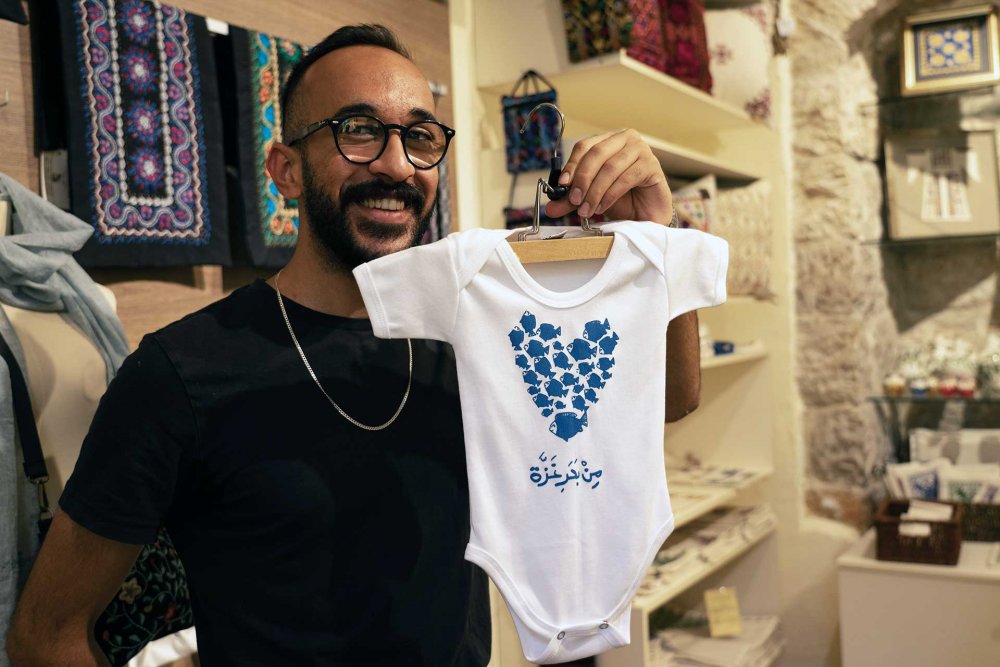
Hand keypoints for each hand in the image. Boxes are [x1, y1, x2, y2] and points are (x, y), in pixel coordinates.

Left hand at [544, 129, 672, 225]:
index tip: (562, 184)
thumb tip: (549, 208)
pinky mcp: (652, 165)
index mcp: (608, 139)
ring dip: (595, 191)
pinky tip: (602, 208)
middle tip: (574, 201)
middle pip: (597, 154)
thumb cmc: (621, 199)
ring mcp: (641, 149)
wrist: (646, 214)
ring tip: (586, 210)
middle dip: (582, 179)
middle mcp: (626, 138)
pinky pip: (626, 178)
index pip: (585, 146)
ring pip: (610, 167)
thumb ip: (571, 200)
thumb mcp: (591, 197)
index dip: (572, 164)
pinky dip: (610, 195)